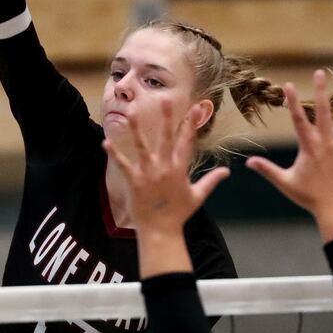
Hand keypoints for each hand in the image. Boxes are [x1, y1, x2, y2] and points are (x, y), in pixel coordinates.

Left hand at [104, 101, 229, 276]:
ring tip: (130, 113)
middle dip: (166, 119)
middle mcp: (165, 168)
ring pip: (142, 147)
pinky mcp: (134, 181)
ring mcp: (148, 174)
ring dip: (136, 130)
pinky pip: (123, 164)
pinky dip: (114, 153)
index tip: (195, 108)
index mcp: (180, 169)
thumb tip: (227, 172)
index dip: (191, 124)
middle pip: (166, 139)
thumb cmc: (179, 214)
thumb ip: (211, 181)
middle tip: (164, 100)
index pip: (187, 142)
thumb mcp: (197, 196)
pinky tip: (105, 142)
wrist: (161, 232)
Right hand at [246, 70, 332, 242]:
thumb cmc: (309, 196)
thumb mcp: (284, 182)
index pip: (299, 119)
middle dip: (321, 91)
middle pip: (324, 112)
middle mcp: (328, 143)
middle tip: (319, 73)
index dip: (293, 101)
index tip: (288, 85)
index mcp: (310, 147)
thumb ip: (267, 169)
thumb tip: (248, 162)